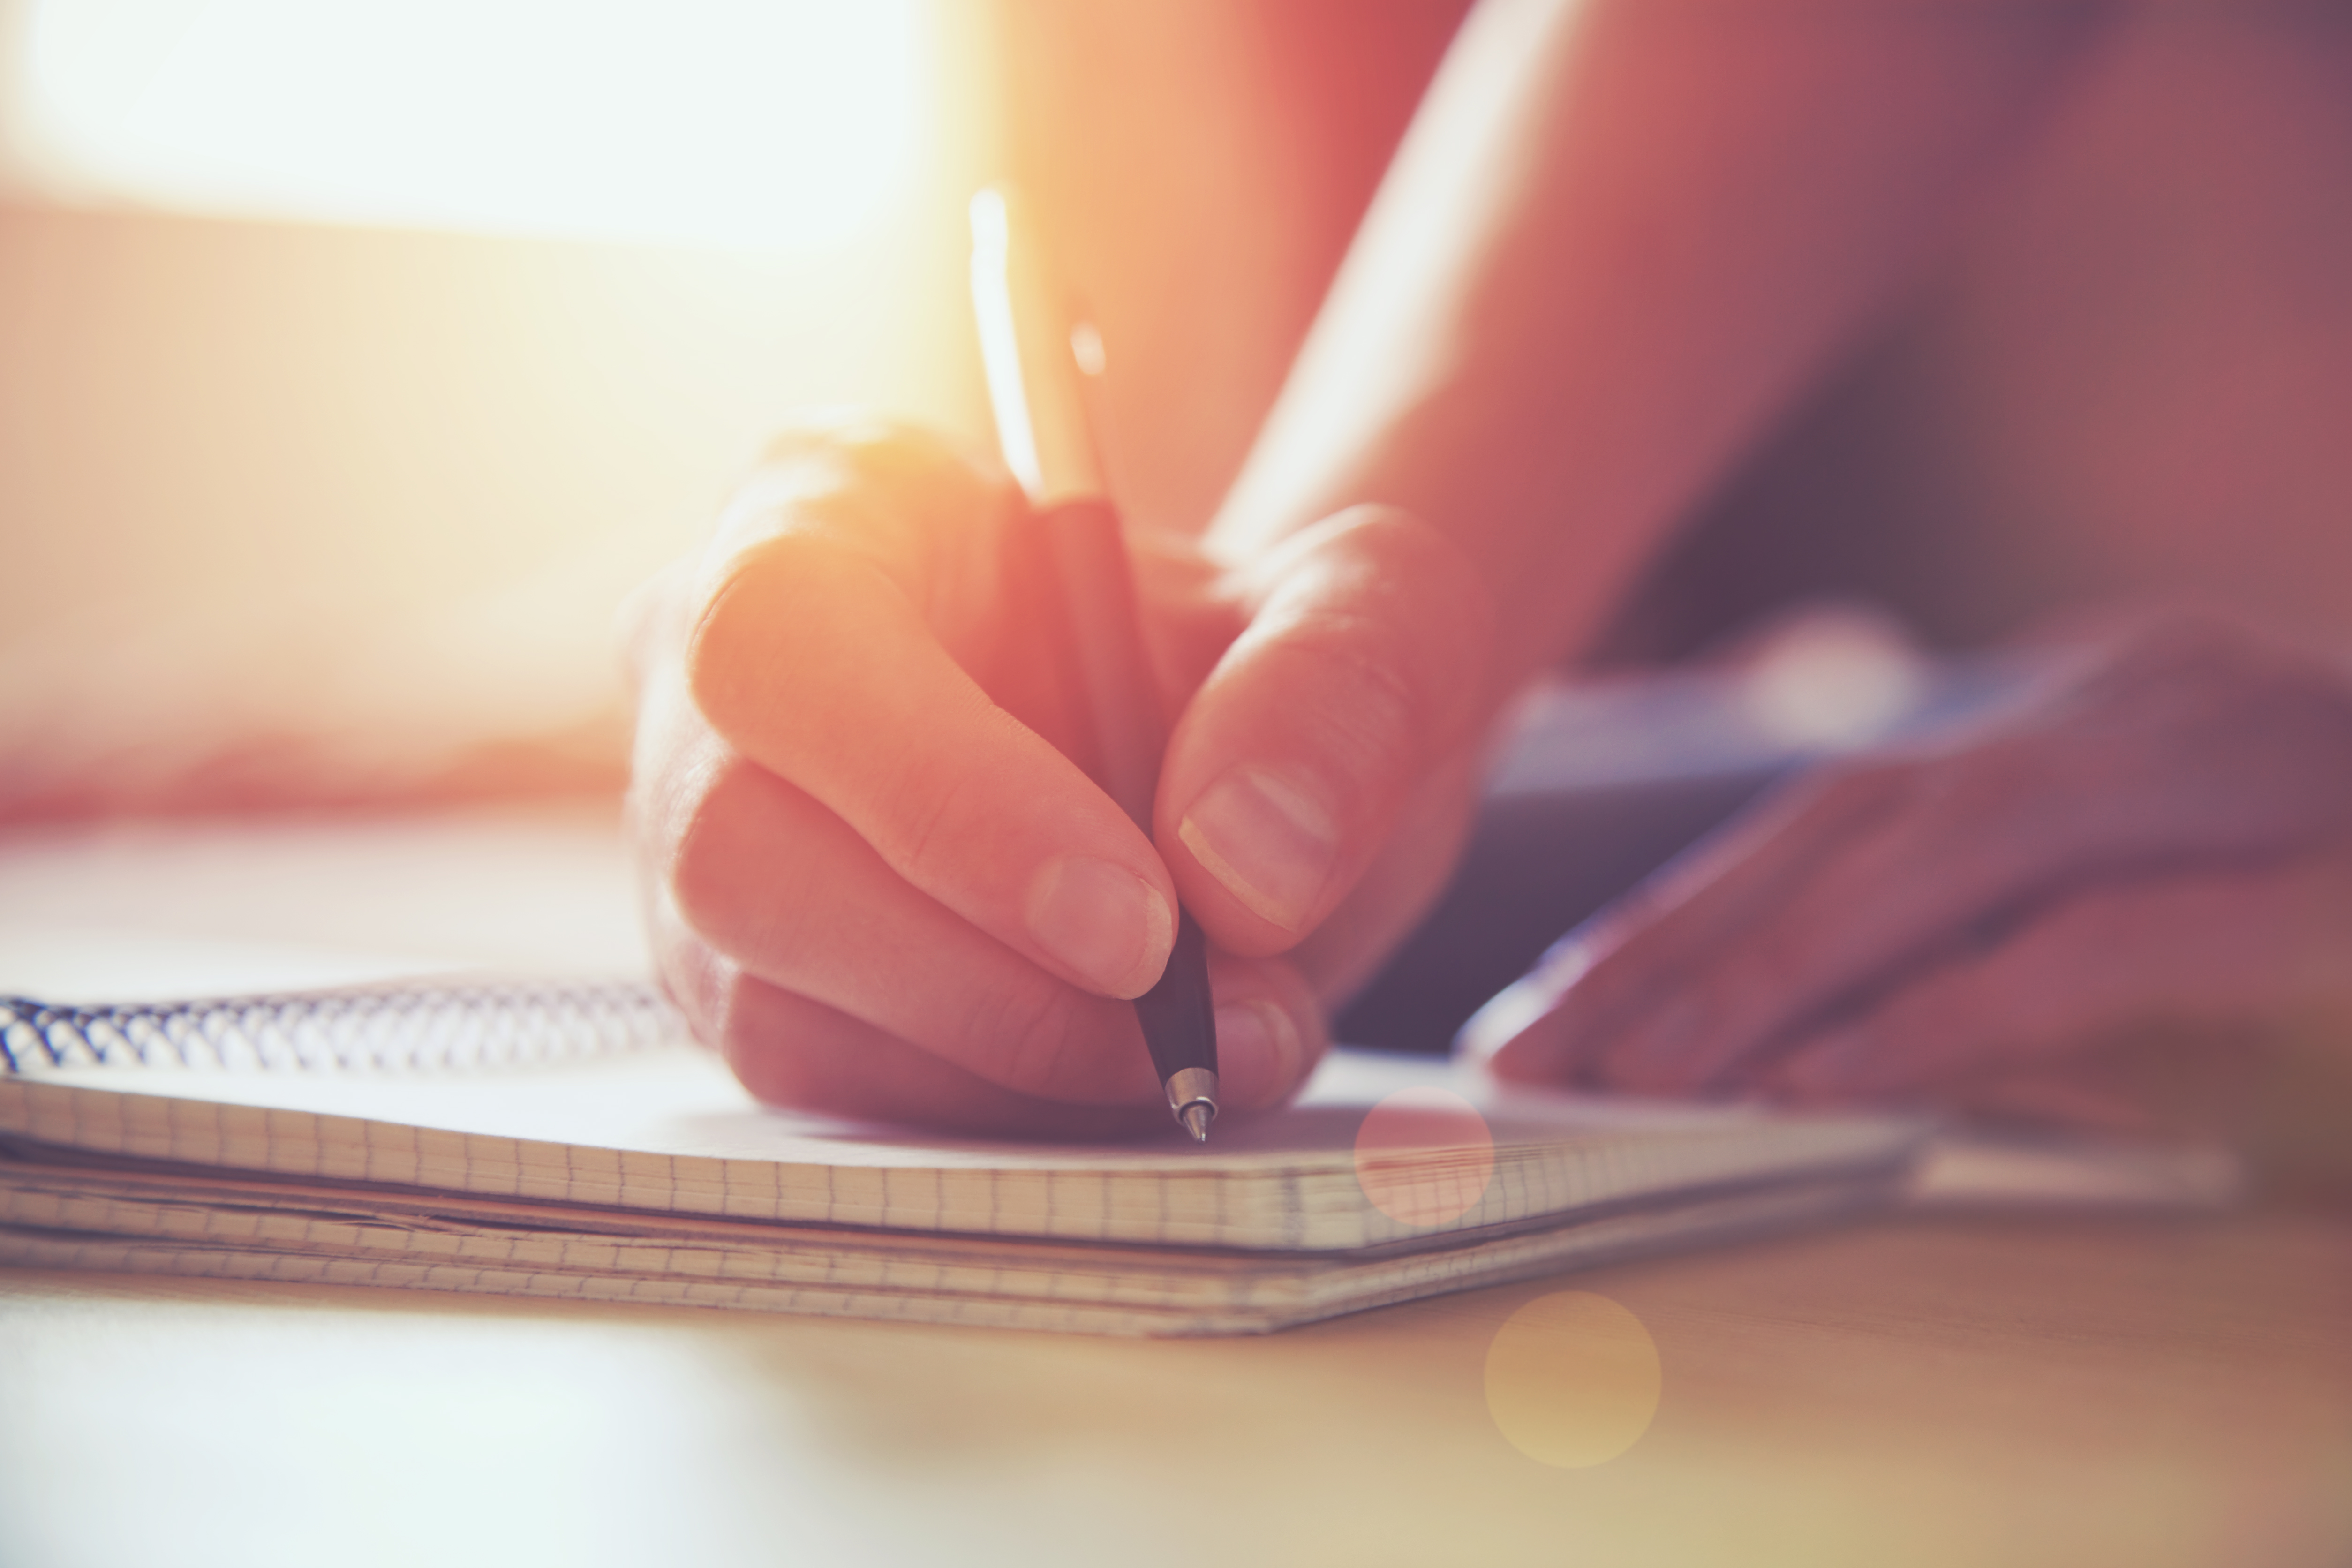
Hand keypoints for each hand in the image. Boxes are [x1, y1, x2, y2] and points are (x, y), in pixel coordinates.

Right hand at [625, 419, 1494, 1133]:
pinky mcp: (753, 983)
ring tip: (1212, 1044)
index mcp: (834, 504)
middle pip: (741, 850)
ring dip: (1013, 1064)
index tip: (1138, 921)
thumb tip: (1238, 870)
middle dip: (984, 976)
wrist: (1239, 771)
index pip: (788, 634)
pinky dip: (998, 1110)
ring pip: (776, 1003)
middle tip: (1192, 1023)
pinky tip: (1130, 1071)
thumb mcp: (1371, 616)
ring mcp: (709, 840)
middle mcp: (720, 671)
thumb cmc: (1264, 657)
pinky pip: (831, 1090)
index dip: (942, 793)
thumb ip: (1338, 689)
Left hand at [1475, 611, 2351, 1151]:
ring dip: (1769, 979)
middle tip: (1540, 1053)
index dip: (1684, 907)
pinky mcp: (2316, 877)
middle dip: (1677, 947)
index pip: (1838, 805)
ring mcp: (2236, 769)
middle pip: (1850, 823)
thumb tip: (1814, 1028)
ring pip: (1939, 865)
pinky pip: (2084, 942)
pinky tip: (1818, 1079)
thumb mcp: (2159, 883)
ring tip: (1640, 1078)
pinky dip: (1937, 1011)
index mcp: (2095, 701)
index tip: (1561, 1000)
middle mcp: (2141, 702)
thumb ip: (2007, 930)